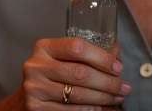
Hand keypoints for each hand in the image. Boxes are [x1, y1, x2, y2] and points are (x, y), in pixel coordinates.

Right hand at [15, 37, 129, 108]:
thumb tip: (116, 53)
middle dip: (107, 82)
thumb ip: (87, 54)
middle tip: (124, 87)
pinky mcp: (36, 108)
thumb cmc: (51, 75)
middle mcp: (36, 66)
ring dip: (103, 98)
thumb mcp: (63, 59)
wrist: (27, 98)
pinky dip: (91, 110)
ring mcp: (34, 88)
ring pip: (78, 94)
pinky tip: (103, 108)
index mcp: (45, 47)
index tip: (118, 68)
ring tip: (117, 98)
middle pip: (80, 73)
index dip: (101, 57)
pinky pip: (71, 110)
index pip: (77, 47)